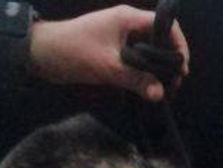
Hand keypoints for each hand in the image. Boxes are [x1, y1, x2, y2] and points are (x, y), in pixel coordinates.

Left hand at [29, 5, 189, 100]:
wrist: (41, 53)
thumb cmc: (73, 52)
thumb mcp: (108, 68)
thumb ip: (136, 80)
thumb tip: (160, 95)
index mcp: (128, 18)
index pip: (165, 25)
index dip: (178, 45)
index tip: (181, 69)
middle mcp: (126, 23)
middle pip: (160, 37)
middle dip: (169, 60)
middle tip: (173, 84)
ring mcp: (119, 35)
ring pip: (148, 49)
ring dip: (157, 68)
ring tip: (162, 89)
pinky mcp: (112, 48)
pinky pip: (136, 57)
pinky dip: (143, 70)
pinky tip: (146, 86)